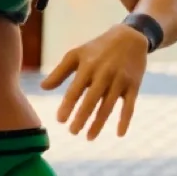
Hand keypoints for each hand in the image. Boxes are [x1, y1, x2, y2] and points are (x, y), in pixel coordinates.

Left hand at [41, 24, 148, 138]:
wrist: (130, 37)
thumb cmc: (97, 48)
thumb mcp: (76, 54)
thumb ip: (59, 72)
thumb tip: (43, 88)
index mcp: (88, 67)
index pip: (75, 90)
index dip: (68, 105)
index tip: (60, 120)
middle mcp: (104, 74)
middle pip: (91, 100)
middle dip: (82, 117)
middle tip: (72, 132)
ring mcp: (120, 80)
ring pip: (108, 105)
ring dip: (99, 123)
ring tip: (89, 137)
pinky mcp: (134, 85)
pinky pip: (130, 105)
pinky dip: (125, 120)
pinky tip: (119, 134)